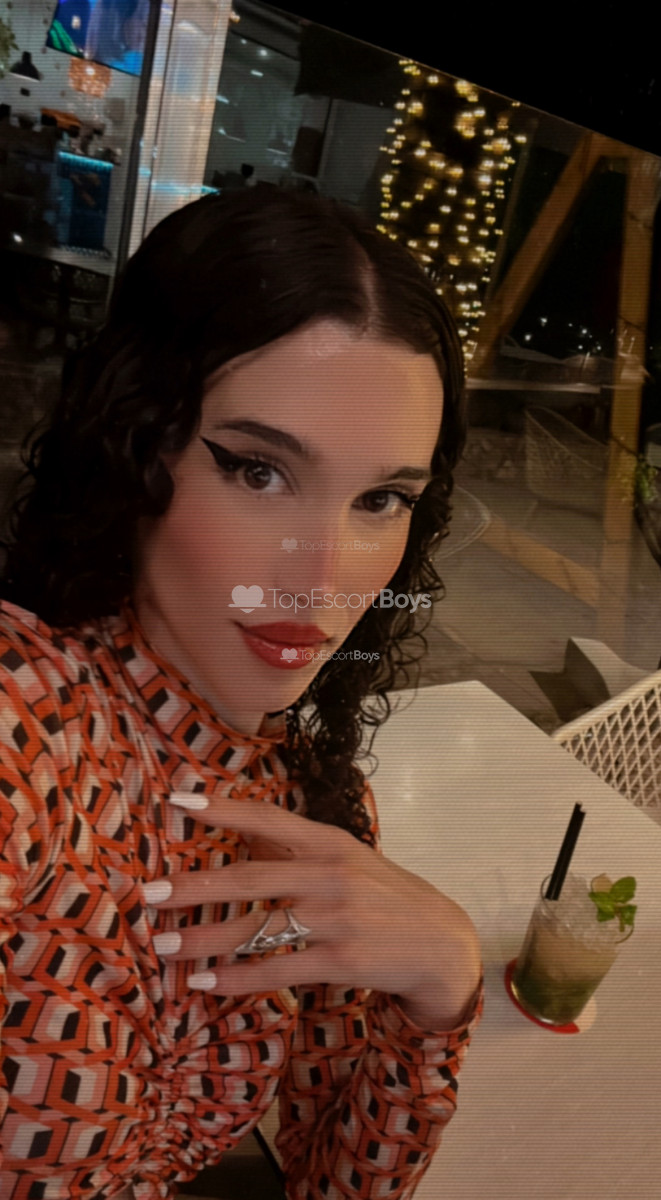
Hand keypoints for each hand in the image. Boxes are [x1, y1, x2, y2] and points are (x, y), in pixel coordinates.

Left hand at [146, 794, 481, 1030]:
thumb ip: (296, 849)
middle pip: (249, 878)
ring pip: (256, 930)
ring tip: (164, 946)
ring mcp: (336, 919)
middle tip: (150, 894)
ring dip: (204, 940)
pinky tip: (205, 984)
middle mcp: (330, 875)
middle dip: (194, 887)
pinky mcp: (341, 962)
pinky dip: (236, 979)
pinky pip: (276, 971)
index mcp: (329, 842)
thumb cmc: (382, 896)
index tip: (176, 801)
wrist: (440, 942)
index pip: (267, 818)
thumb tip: (239, 836)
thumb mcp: (346, 859)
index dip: (221, 809)